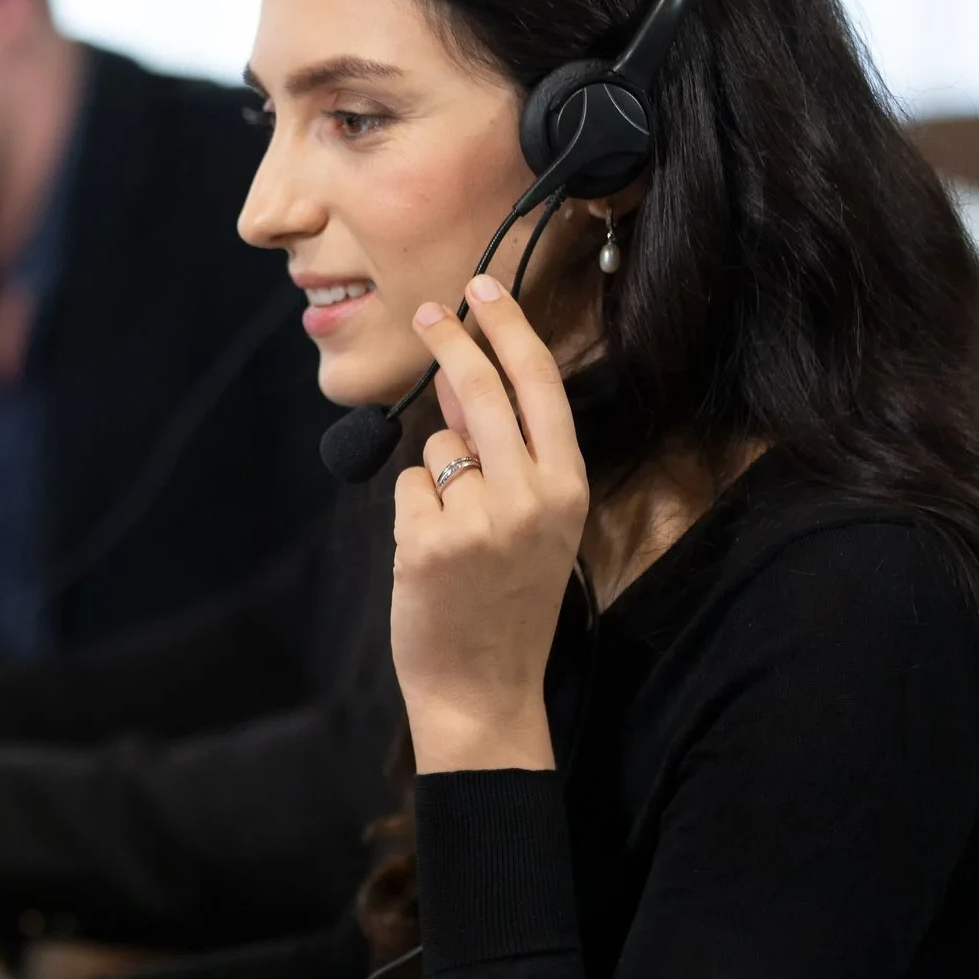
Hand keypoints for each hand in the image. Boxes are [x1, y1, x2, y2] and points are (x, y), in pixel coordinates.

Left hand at [390, 275, 586, 773]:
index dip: (511, 331)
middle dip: (454, 342)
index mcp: (569, 490)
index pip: (541, 389)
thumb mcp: (535, 525)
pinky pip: (409, 489)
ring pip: (440, 446)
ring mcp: (479, 521)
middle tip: (430, 313)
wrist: (484, 691)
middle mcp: (532, 499)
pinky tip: (432, 558)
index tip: (485, 288)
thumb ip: (507, 456)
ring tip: (457, 536)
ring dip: (438, 473)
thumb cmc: (507, 602)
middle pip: (482, 392)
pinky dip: (412, 513)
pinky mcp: (428, 543)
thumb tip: (464, 381)